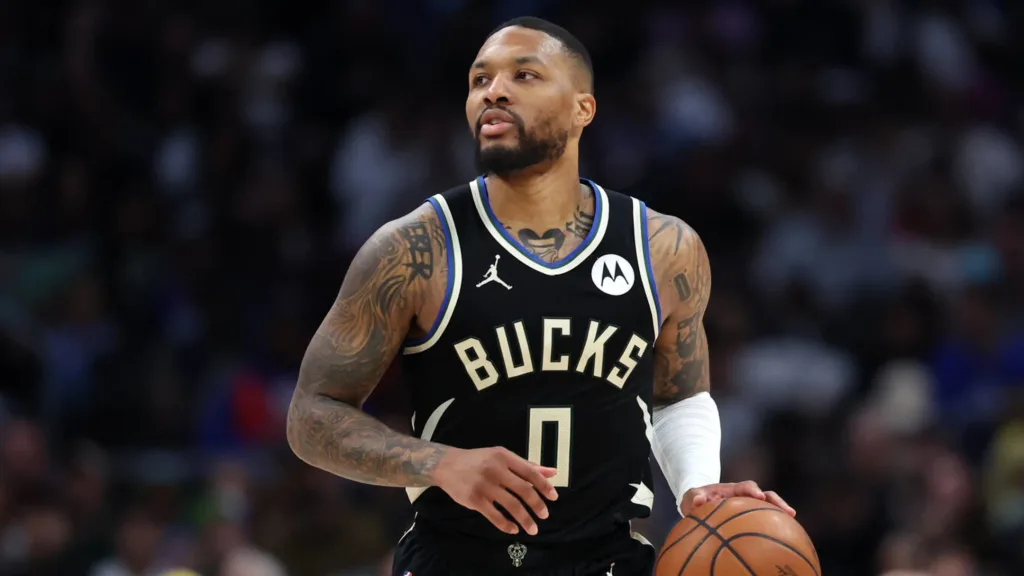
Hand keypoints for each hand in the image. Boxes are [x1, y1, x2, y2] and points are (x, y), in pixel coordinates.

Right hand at [431, 447, 558, 535]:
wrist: (447, 465)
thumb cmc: (478, 460)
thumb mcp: (502, 457)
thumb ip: (526, 466)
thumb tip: (552, 472)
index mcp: (504, 457)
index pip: (530, 472)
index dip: (544, 486)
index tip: (554, 497)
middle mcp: (495, 470)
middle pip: (523, 490)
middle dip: (537, 505)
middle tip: (544, 515)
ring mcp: (484, 485)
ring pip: (511, 505)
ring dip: (525, 519)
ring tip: (533, 529)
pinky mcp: (474, 499)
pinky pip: (495, 516)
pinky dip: (506, 525)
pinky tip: (513, 529)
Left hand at [680, 480, 794, 516]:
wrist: (700, 503)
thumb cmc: (697, 500)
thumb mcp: (691, 497)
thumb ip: (694, 498)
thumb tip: (699, 501)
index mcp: (732, 489)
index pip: (745, 486)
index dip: (753, 490)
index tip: (759, 496)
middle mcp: (745, 495)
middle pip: (765, 495)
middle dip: (776, 501)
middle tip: (788, 512)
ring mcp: (750, 505)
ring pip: (769, 506)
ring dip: (781, 512)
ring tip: (792, 521)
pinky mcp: (751, 516)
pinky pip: (765, 519)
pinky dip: (774, 524)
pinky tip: (782, 536)